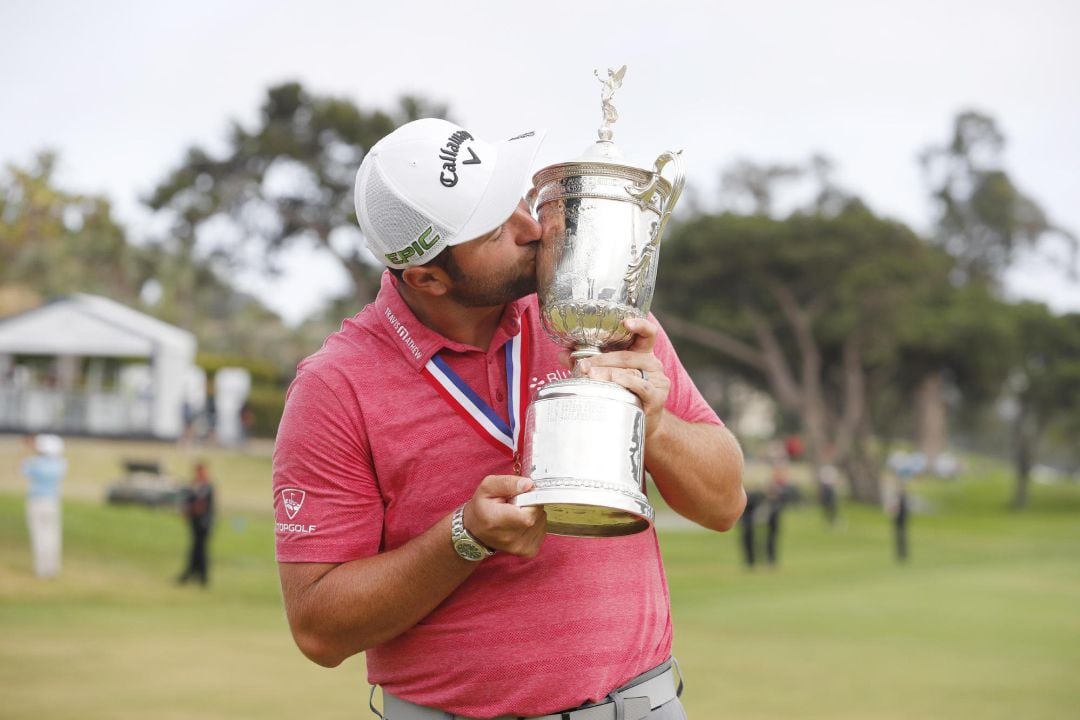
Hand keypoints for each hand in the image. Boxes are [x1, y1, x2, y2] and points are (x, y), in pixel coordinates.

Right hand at [463, 475, 546, 557]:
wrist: (475, 531)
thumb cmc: (481, 507)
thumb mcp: (487, 487)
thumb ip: (508, 483)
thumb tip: (529, 484)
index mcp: (498, 521)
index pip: (529, 513)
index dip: (529, 500)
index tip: (520, 496)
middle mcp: (510, 538)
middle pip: (537, 515)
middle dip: (531, 504)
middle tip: (516, 503)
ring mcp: (521, 547)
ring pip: (541, 521)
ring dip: (533, 514)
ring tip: (517, 513)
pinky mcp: (528, 551)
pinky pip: (542, 530)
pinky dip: (536, 524)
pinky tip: (522, 522)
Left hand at [559, 317, 669, 437]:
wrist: (641, 424)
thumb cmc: (624, 395)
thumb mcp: (608, 375)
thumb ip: (588, 363)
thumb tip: (561, 355)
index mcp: (642, 353)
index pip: (648, 333)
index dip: (640, 325)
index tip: (625, 322)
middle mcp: (652, 363)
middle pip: (627, 355)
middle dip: (602, 359)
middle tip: (583, 365)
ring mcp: (658, 380)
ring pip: (630, 370)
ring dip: (608, 372)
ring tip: (591, 375)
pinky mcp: (657, 396)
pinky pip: (641, 386)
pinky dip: (626, 382)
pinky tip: (615, 380)